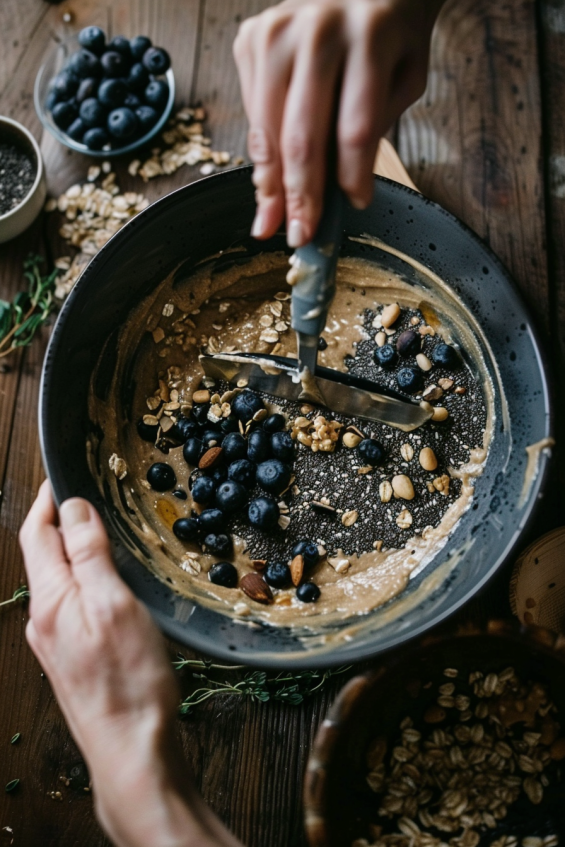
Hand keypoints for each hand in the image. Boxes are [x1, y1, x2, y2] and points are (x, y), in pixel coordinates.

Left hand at [20, 481, 240, 846]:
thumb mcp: (114, 604)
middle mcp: (44, 618)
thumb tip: (73, 509)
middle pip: (43, 554)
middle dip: (58, 520)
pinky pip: (71, 602)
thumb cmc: (128, 681)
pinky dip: (84, 578)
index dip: (48, 500)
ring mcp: (56, 639)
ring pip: (58, 579)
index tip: (62, 475)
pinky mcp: (72, 655)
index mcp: (51, 599)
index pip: (36, 534)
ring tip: (99, 530)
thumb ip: (90, 555)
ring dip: (73, 549)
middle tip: (85, 496)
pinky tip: (106, 581)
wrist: (132, 748)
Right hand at [234, 0, 442, 246]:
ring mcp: (274, 32)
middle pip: (302, 137)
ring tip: (273, 221)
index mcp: (369, 36)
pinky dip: (261, 152)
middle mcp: (316, 31)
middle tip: (300, 236)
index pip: (355, 127)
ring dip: (270, 186)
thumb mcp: (405, 76)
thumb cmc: (389, 34)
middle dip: (300, 196)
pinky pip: (252, 115)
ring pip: (267, 132)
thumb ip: (374, 128)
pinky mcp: (249, 39)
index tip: (353, 206)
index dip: (351, 176)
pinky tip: (272, 175)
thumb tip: (334, 192)